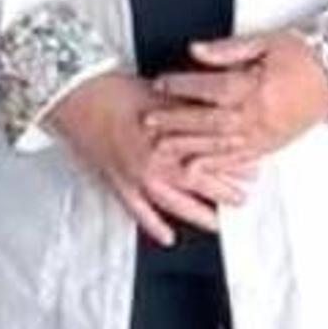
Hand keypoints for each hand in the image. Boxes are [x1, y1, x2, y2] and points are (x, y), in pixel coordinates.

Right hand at [49, 71, 251, 246]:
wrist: (75, 96)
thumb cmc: (113, 91)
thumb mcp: (160, 96)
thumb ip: (188, 111)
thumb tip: (218, 114)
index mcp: (168, 134)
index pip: (209, 152)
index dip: (233, 161)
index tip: (252, 166)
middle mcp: (154, 159)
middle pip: (197, 180)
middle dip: (223, 190)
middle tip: (244, 196)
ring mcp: (135, 175)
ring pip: (173, 201)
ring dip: (197, 212)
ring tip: (218, 222)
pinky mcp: (116, 182)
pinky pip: (137, 210)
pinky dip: (152, 225)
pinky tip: (168, 237)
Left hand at [146, 33, 327, 169]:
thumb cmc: (307, 57)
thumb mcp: (268, 42)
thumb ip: (229, 49)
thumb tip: (195, 50)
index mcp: (256, 86)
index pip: (210, 87)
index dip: (182, 85)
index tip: (161, 83)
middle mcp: (257, 115)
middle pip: (207, 121)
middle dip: (175, 121)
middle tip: (149, 121)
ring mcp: (263, 134)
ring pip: (218, 144)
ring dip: (187, 146)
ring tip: (161, 147)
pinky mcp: (269, 146)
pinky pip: (238, 159)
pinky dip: (215, 165)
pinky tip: (195, 168)